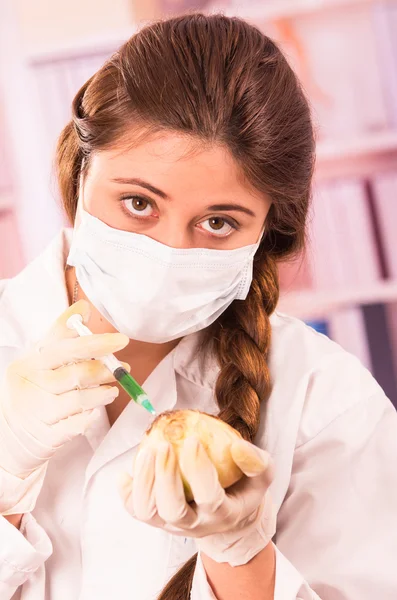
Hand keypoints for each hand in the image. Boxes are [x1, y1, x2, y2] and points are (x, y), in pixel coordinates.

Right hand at [0, 300, 128, 514]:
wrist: (8, 434)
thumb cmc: (32, 389)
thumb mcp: (39, 361)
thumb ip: (61, 337)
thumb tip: (84, 308)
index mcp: (30, 362)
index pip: (64, 346)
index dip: (95, 341)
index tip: (121, 340)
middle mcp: (30, 385)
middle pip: (76, 373)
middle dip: (105, 368)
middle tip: (124, 367)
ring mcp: (37, 412)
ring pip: (79, 399)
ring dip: (103, 393)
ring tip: (113, 390)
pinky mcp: (46, 435)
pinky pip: (77, 424)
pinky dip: (90, 416)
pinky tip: (94, 411)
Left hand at [119, 436, 274, 566]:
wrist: (229, 516)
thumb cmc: (243, 489)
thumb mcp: (262, 476)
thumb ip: (256, 462)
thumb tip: (238, 446)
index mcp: (223, 514)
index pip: (209, 497)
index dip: (199, 470)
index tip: (193, 440)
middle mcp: (195, 524)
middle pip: (172, 510)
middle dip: (165, 477)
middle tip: (163, 445)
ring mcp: (171, 524)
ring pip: (148, 512)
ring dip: (144, 481)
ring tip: (148, 451)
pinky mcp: (156, 518)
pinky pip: (134, 510)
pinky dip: (126, 492)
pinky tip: (127, 472)